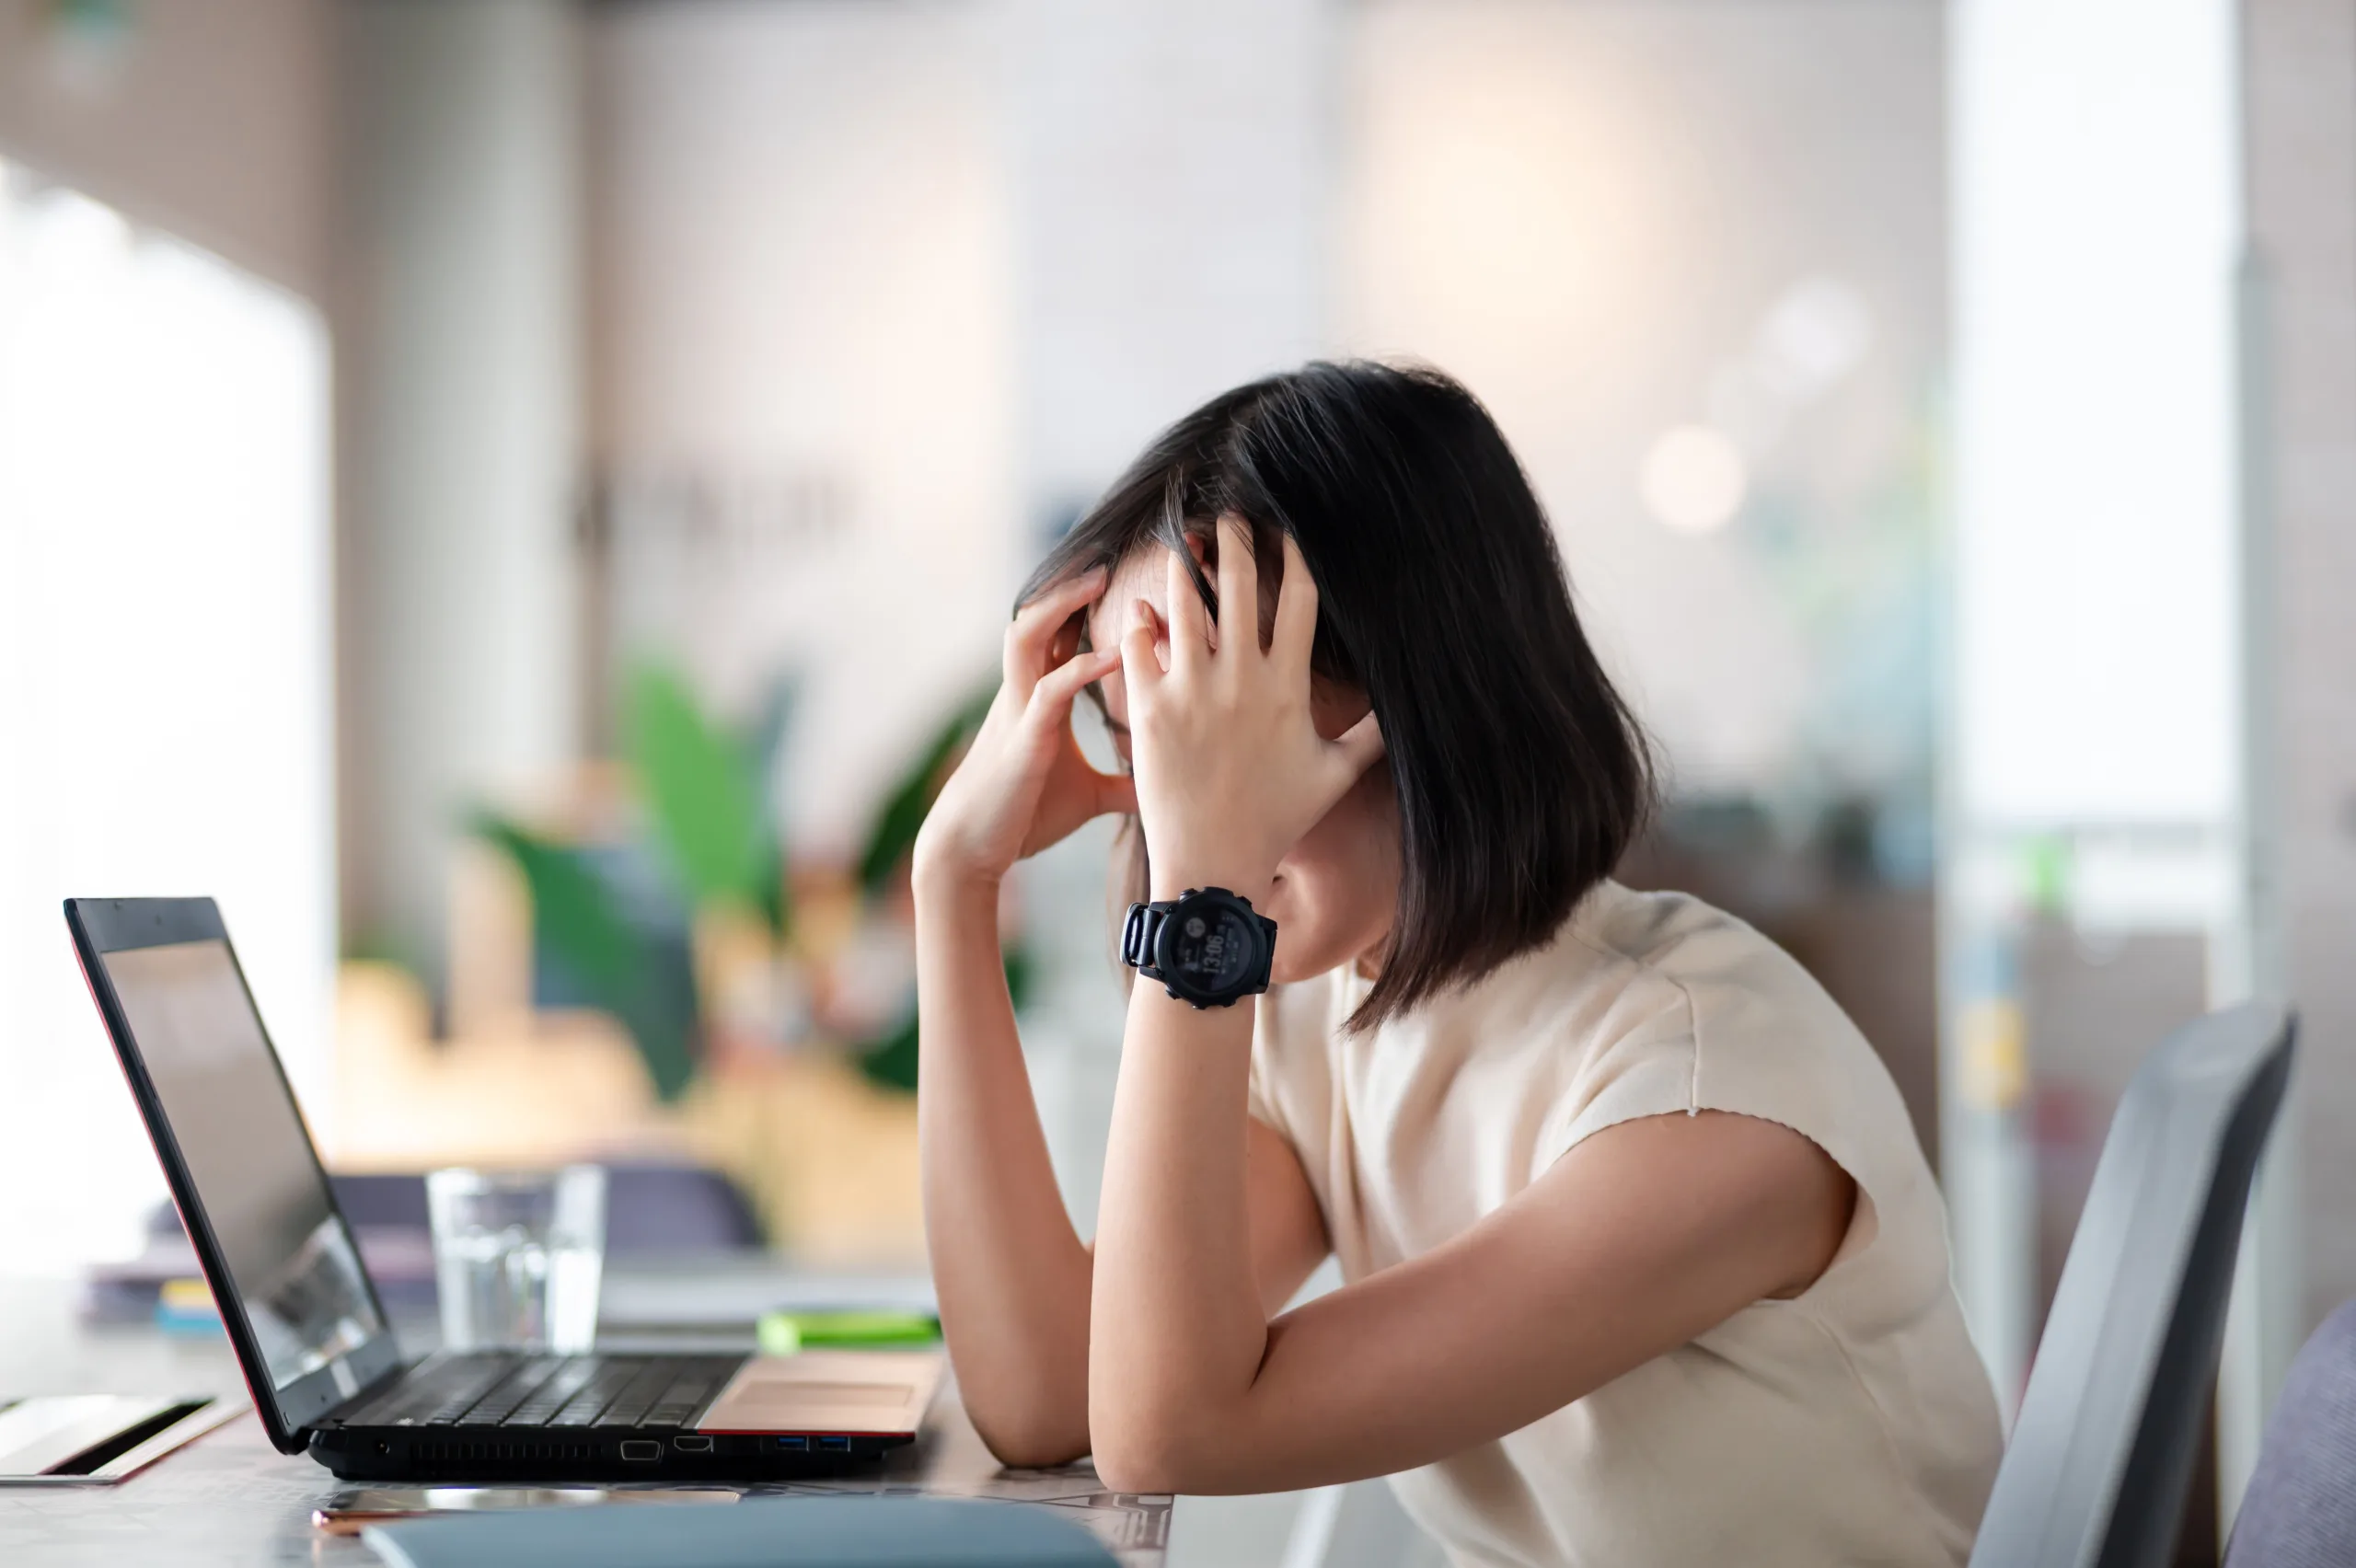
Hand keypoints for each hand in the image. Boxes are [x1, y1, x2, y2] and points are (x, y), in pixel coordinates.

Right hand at [914, 568, 1135, 888]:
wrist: (974, 850)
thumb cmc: (1024, 818)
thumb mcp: (1089, 797)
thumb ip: (1124, 783)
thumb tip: (1163, 787)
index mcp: (1040, 699)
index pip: (1063, 637)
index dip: (1089, 604)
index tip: (1131, 575)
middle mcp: (1026, 693)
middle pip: (1041, 617)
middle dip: (1071, 583)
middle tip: (1115, 554)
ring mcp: (1021, 710)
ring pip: (1030, 635)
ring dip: (1063, 605)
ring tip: (1100, 578)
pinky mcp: (1024, 737)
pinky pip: (1050, 689)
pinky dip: (1082, 669)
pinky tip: (1114, 656)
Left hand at [1119, 517, 1383, 901]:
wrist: (1212, 863)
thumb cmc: (1277, 821)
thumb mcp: (1333, 776)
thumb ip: (1370, 737)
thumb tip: (1405, 713)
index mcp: (1287, 687)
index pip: (1297, 601)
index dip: (1294, 556)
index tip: (1286, 527)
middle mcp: (1241, 680)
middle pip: (1242, 587)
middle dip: (1236, 542)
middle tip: (1230, 516)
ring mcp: (1191, 691)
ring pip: (1187, 605)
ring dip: (1187, 568)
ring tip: (1184, 541)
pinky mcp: (1149, 708)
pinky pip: (1140, 646)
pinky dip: (1141, 621)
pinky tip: (1144, 607)